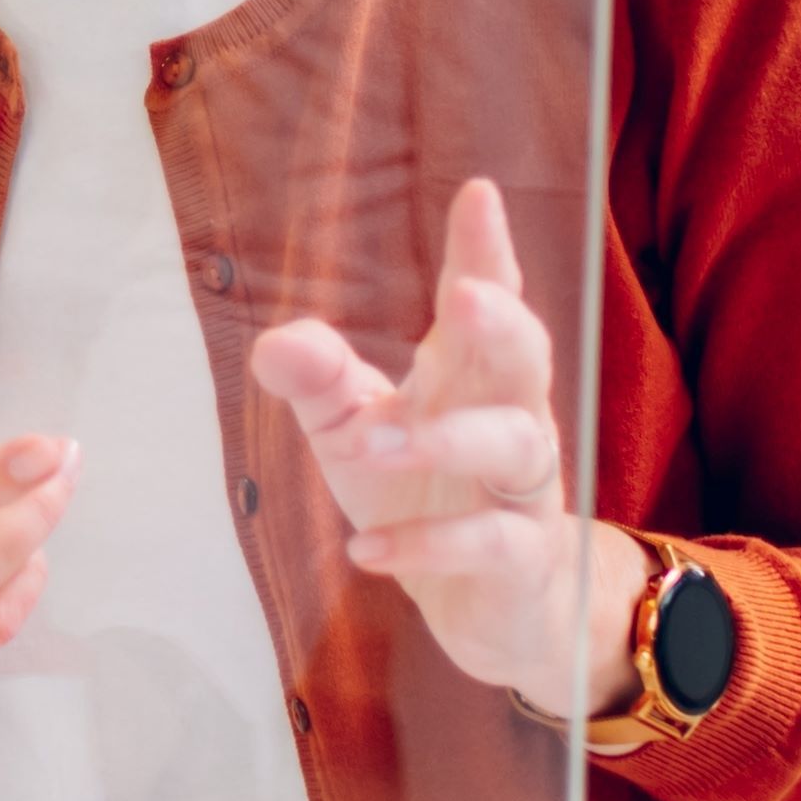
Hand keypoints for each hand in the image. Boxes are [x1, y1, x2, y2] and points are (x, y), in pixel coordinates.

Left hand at [246, 178, 645, 728]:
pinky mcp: (521, 559)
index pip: (485, 301)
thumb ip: (318, 380)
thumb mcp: (354, 430)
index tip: (479, 194)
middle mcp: (509, 417)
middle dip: (501, 322)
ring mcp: (523, 491)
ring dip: (442, 438)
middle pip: (526, 356)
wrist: (490, 606)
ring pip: (515, 445)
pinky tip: (366, 551)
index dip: (484, 250)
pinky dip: (429, 543)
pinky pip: (488, 543)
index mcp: (467, 374)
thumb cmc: (422, 493)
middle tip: (466, 294)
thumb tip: (274, 341)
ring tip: (364, 442)